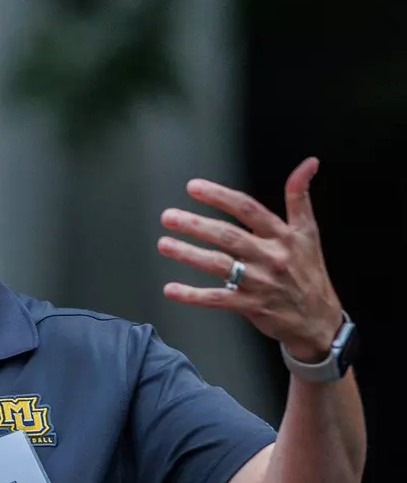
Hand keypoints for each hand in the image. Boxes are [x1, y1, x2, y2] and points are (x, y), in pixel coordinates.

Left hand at [158, 157, 341, 361]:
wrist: (317, 319)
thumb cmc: (308, 272)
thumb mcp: (309, 232)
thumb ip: (300, 196)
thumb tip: (309, 163)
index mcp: (282, 235)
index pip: (248, 209)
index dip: (220, 197)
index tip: (194, 188)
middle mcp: (270, 257)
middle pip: (228, 236)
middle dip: (196, 225)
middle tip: (169, 217)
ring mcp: (259, 283)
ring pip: (219, 266)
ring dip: (189, 254)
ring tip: (164, 244)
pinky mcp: (249, 306)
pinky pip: (216, 299)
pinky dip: (193, 295)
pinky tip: (171, 289)